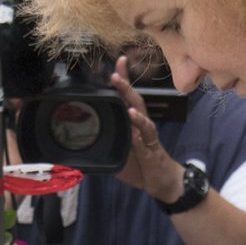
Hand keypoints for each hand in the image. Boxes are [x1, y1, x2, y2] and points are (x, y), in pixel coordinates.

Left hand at [110, 54, 186, 203]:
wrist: (162, 183)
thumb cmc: (141, 166)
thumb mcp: (118, 157)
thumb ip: (105, 148)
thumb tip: (82, 146)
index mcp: (132, 124)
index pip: (127, 98)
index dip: (123, 79)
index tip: (118, 61)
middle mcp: (140, 125)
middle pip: (133, 98)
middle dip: (124, 82)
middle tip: (115, 69)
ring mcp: (147, 135)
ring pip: (140, 111)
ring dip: (129, 97)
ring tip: (119, 85)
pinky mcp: (152, 147)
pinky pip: (146, 134)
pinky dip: (139, 124)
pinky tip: (133, 115)